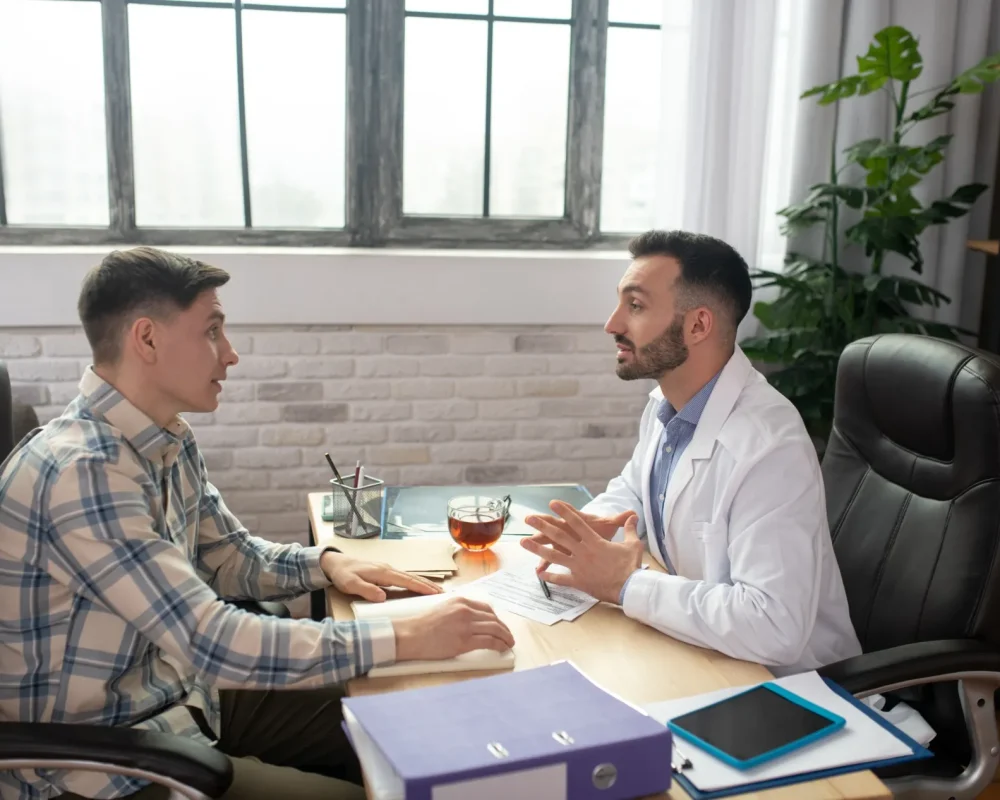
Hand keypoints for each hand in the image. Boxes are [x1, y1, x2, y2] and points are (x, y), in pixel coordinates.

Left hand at [320, 552, 442, 601]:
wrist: (335, 563)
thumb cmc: (343, 574)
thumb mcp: (351, 584)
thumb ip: (366, 590)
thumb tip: (383, 597)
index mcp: (383, 573)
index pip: (407, 581)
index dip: (422, 587)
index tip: (436, 594)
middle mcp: (389, 569)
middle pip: (413, 578)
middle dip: (429, 585)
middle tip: (444, 594)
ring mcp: (388, 569)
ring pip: (410, 577)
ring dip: (424, 583)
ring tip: (437, 591)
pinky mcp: (385, 572)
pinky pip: (405, 577)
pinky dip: (416, 582)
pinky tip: (420, 587)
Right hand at [393, 597, 514, 660]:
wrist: (410, 635)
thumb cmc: (422, 626)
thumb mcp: (443, 609)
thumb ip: (458, 611)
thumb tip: (472, 620)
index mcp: (460, 601)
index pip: (486, 608)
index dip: (496, 618)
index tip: (499, 625)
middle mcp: (465, 610)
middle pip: (493, 618)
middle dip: (504, 628)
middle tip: (508, 636)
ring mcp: (466, 625)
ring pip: (495, 629)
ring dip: (505, 636)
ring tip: (509, 643)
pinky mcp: (465, 641)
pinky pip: (490, 641)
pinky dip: (499, 644)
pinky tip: (502, 648)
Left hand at [520, 502, 643, 603]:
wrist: (630, 588)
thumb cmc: (631, 566)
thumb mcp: (633, 544)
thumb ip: (629, 528)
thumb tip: (633, 514)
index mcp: (594, 541)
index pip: (576, 522)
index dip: (564, 511)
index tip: (552, 502)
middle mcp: (583, 551)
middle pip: (559, 536)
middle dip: (542, 526)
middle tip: (528, 518)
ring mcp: (578, 567)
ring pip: (553, 556)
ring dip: (537, 549)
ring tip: (523, 543)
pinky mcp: (578, 581)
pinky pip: (561, 578)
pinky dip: (549, 576)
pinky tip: (538, 573)